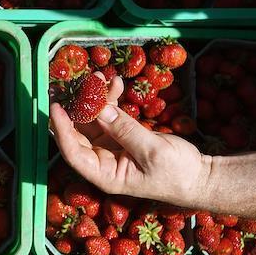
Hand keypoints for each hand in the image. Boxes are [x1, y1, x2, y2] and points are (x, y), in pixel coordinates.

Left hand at [49, 75, 210, 206]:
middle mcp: (102, 162)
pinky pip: (109, 116)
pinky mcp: (121, 137)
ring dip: (95, 99)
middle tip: (81, 83)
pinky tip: (115, 84)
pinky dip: (110, 100)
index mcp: (104, 174)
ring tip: (101, 77)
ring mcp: (111, 149)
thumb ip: (124, 129)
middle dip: (79, 106)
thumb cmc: (176, 173)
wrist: (199, 177)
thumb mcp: (151, 150)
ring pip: (93, 120)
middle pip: (79, 133)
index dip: (62, 129)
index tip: (56, 106)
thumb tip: (99, 108)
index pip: (73, 152)